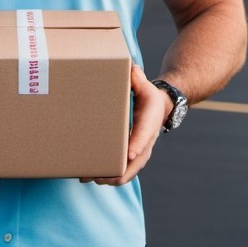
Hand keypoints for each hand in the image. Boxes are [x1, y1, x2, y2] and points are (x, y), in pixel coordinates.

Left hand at [83, 65, 166, 186]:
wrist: (159, 108)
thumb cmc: (148, 96)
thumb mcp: (145, 85)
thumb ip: (137, 78)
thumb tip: (131, 68)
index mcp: (150, 122)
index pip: (145, 135)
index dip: (137, 144)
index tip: (129, 154)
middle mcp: (147, 141)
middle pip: (136, 162)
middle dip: (118, 171)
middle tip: (99, 174)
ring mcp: (140, 151)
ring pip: (128, 171)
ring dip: (110, 177)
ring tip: (88, 177)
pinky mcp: (132, 156)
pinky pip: (123, 170)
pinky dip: (108, 175)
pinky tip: (90, 176)